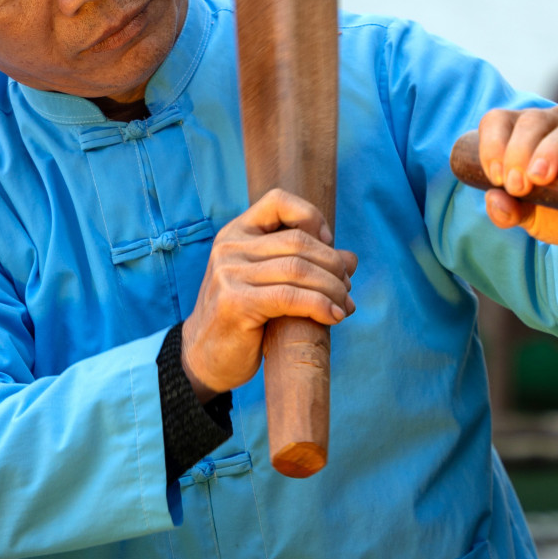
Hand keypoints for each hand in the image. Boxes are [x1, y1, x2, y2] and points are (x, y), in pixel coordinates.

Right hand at [181, 189, 357, 399]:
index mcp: (236, 233)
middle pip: (298, 240)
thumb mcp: (271, 282)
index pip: (278, 201)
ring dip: (333, 288)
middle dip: (333, 264)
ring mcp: (229, 274)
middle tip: (347, 288)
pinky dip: (320, 306)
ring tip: (345, 305)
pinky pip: (291, 297)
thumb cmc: (244, 317)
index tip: (328, 242)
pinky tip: (334, 316)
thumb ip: (306, 264)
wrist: (205, 357)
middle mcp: (229, 248)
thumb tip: (352, 258)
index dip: (311, 216)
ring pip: (299, 269)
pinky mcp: (236, 303)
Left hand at [474, 104, 557, 271]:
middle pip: (530, 121)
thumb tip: (494, 199)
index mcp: (524, 131)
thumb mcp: (528, 216)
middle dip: (518, 154)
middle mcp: (554, 121)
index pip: (499, 120)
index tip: (496, 178)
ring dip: (547, 153)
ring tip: (540, 178)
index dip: (492, 144)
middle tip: (518, 186)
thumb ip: (508, 211)